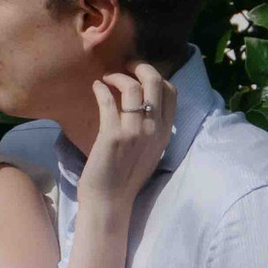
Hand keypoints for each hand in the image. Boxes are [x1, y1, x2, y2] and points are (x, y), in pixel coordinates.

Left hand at [79, 62, 173, 216]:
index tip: (140, 74)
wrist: (110, 201)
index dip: (156, 75)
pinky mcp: (113, 136)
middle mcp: (154, 130)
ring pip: (133, 87)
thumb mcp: (150, 151)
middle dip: (140, 66)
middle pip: (155, 82)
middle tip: (126, 65)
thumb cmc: (126, 177)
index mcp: (165, 133)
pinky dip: (100, 89)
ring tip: (107, 78)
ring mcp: (135, 132)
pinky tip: (96, 87)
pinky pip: (108, 101)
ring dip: (117, 75)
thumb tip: (145, 104)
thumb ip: (152, 128)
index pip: (171, 91)